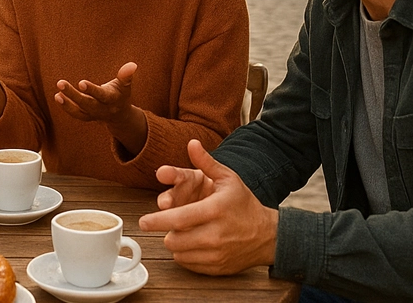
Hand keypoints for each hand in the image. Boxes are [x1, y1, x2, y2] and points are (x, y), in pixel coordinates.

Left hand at [56, 62, 147, 153]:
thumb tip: (132, 65)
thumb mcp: (125, 86)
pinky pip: (76, 114)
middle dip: (73, 95)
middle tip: (60, 83)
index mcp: (112, 100)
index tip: (81, 83)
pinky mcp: (87, 116)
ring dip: (67, 104)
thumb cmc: (121, 94)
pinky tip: (58, 96)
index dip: (92, 90)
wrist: (120, 115)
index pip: (101, 95)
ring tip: (57, 94)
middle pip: (87, 103)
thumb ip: (126, 76)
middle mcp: (102, 109)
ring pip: (79, 111)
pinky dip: (67, 107)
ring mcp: (94, 115)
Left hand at [138, 140, 277, 274]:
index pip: (178, 219)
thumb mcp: (228, 179)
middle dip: (166, 231)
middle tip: (170, 224)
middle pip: (174, 239)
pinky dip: (185, 255)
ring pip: (178, 253)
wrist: (268, 235)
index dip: (157, 221)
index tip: (143, 222)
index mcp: (215, 210)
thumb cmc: (244, 204)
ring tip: (184, 232)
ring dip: (175, 243)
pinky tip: (194, 244)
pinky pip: (188, 264)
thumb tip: (192, 143)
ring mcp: (217, 254)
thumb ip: (206, 162)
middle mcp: (215, 234)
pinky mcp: (217, 268)